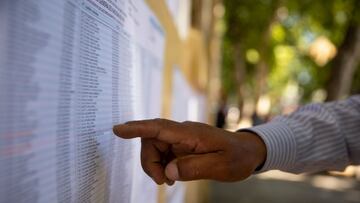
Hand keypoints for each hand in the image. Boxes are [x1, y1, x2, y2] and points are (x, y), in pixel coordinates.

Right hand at [113, 119, 265, 184]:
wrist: (248, 151)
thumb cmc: (237, 157)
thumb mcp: (220, 166)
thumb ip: (193, 168)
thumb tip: (168, 171)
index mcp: (191, 134)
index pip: (158, 128)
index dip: (137, 128)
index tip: (117, 130)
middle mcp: (183, 133)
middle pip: (151, 141)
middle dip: (149, 162)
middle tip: (162, 181)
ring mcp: (182, 139)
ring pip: (154, 148)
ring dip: (155, 165)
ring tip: (169, 180)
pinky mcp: (182, 146)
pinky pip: (163, 153)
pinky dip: (162, 166)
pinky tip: (172, 175)